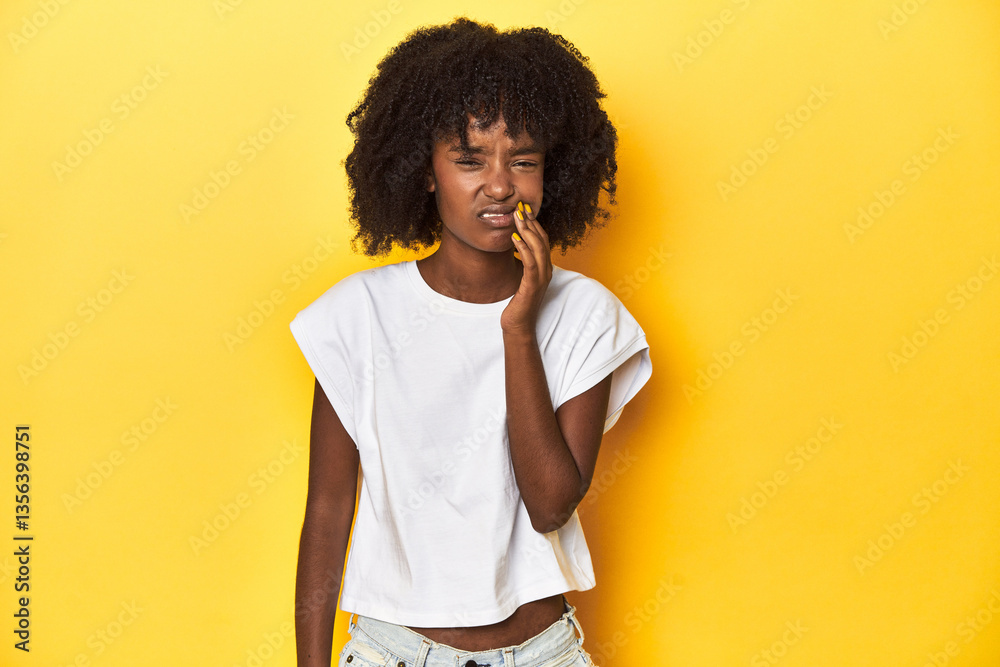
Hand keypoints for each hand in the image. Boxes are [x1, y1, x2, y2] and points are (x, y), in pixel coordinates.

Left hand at [501, 201, 551, 336]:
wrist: (518, 325)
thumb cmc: (517, 303)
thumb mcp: (521, 278)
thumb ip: (523, 263)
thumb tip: (517, 246)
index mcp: (545, 268)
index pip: (542, 240)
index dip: (534, 223)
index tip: (523, 209)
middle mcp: (546, 271)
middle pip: (542, 240)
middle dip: (531, 222)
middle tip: (520, 206)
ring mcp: (541, 278)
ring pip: (537, 248)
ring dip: (527, 231)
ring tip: (516, 217)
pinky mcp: (532, 285)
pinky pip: (530, 263)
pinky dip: (523, 248)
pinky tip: (514, 238)